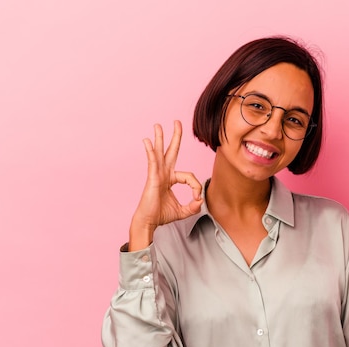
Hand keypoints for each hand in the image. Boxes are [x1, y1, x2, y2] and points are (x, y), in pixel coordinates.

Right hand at [128, 121, 202, 249]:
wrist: (149, 222)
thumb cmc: (161, 215)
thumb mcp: (183, 211)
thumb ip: (193, 206)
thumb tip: (200, 201)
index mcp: (171, 179)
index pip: (189, 176)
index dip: (196, 186)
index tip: (196, 198)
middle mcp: (164, 174)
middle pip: (171, 151)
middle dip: (175, 137)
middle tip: (177, 122)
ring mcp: (157, 174)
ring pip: (160, 153)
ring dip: (159, 138)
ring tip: (158, 125)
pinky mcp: (152, 178)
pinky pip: (152, 162)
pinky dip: (150, 151)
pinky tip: (147, 141)